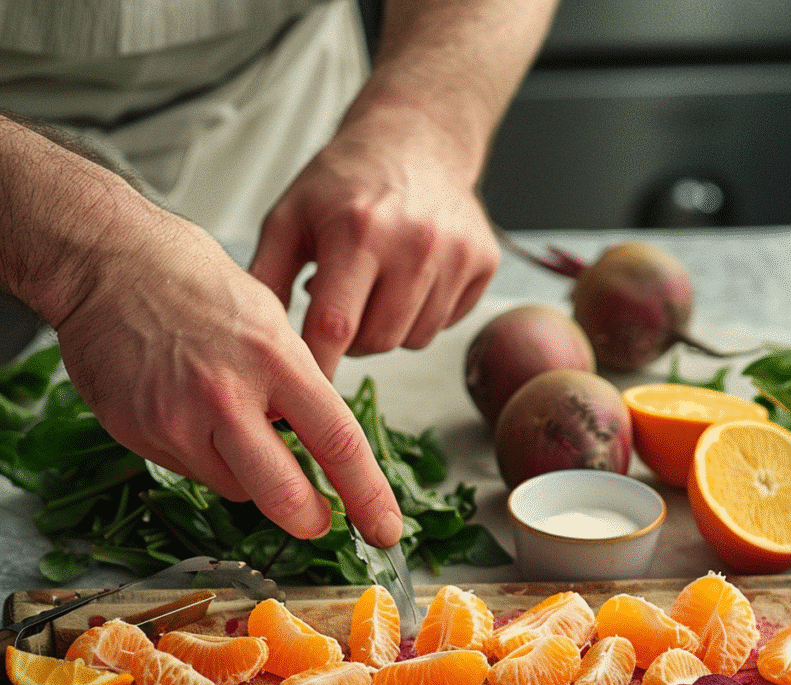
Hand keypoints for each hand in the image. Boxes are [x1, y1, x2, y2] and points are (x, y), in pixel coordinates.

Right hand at [55, 209, 403, 546]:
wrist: (103, 260)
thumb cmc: (188, 277)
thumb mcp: (265, 315)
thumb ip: (293, 379)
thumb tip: (313, 432)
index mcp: (272, 358)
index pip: (337, 442)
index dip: (367, 495)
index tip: (384, 526)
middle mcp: (225, 395)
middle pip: (284, 495)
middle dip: (310, 519)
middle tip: (319, 520)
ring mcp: (176, 420)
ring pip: (235, 488)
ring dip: (249, 476)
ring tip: (230, 422)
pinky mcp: (138, 434)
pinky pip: (189, 470)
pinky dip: (202, 455)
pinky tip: (186, 410)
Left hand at [249, 111, 499, 377]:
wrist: (416, 140)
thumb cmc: (343, 183)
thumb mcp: (288, 217)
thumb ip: (267, 279)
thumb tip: (254, 344)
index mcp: (358, 231)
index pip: (336, 325)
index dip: (319, 366)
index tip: (306, 386)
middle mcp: (415, 243)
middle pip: (379, 341)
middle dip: (354, 339)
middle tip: (343, 305)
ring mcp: (457, 254)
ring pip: (415, 339)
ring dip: (390, 328)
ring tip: (377, 287)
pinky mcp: (484, 263)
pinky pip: (446, 323)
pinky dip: (423, 314)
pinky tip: (411, 279)